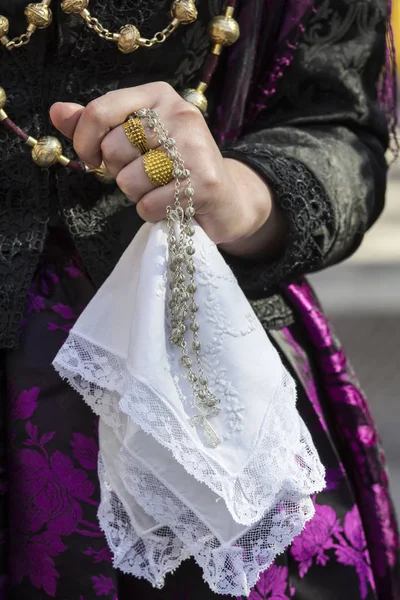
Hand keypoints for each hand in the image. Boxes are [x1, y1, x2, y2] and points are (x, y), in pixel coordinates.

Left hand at [50, 82, 285, 256]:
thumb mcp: (136, 139)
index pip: (101, 111)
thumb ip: (97, 125)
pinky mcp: (204, 182)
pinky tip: (170, 205)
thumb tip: (58, 112)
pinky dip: (152, 213)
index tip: (90, 159)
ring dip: (137, 195)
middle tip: (144, 175)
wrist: (227, 198)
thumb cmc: (174, 166)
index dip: (84, 141)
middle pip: (113, 150)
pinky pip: (148, 205)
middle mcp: (180, 114)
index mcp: (158, 96)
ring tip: (161, 189)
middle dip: (119, 172)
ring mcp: (195, 148)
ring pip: (129, 181)